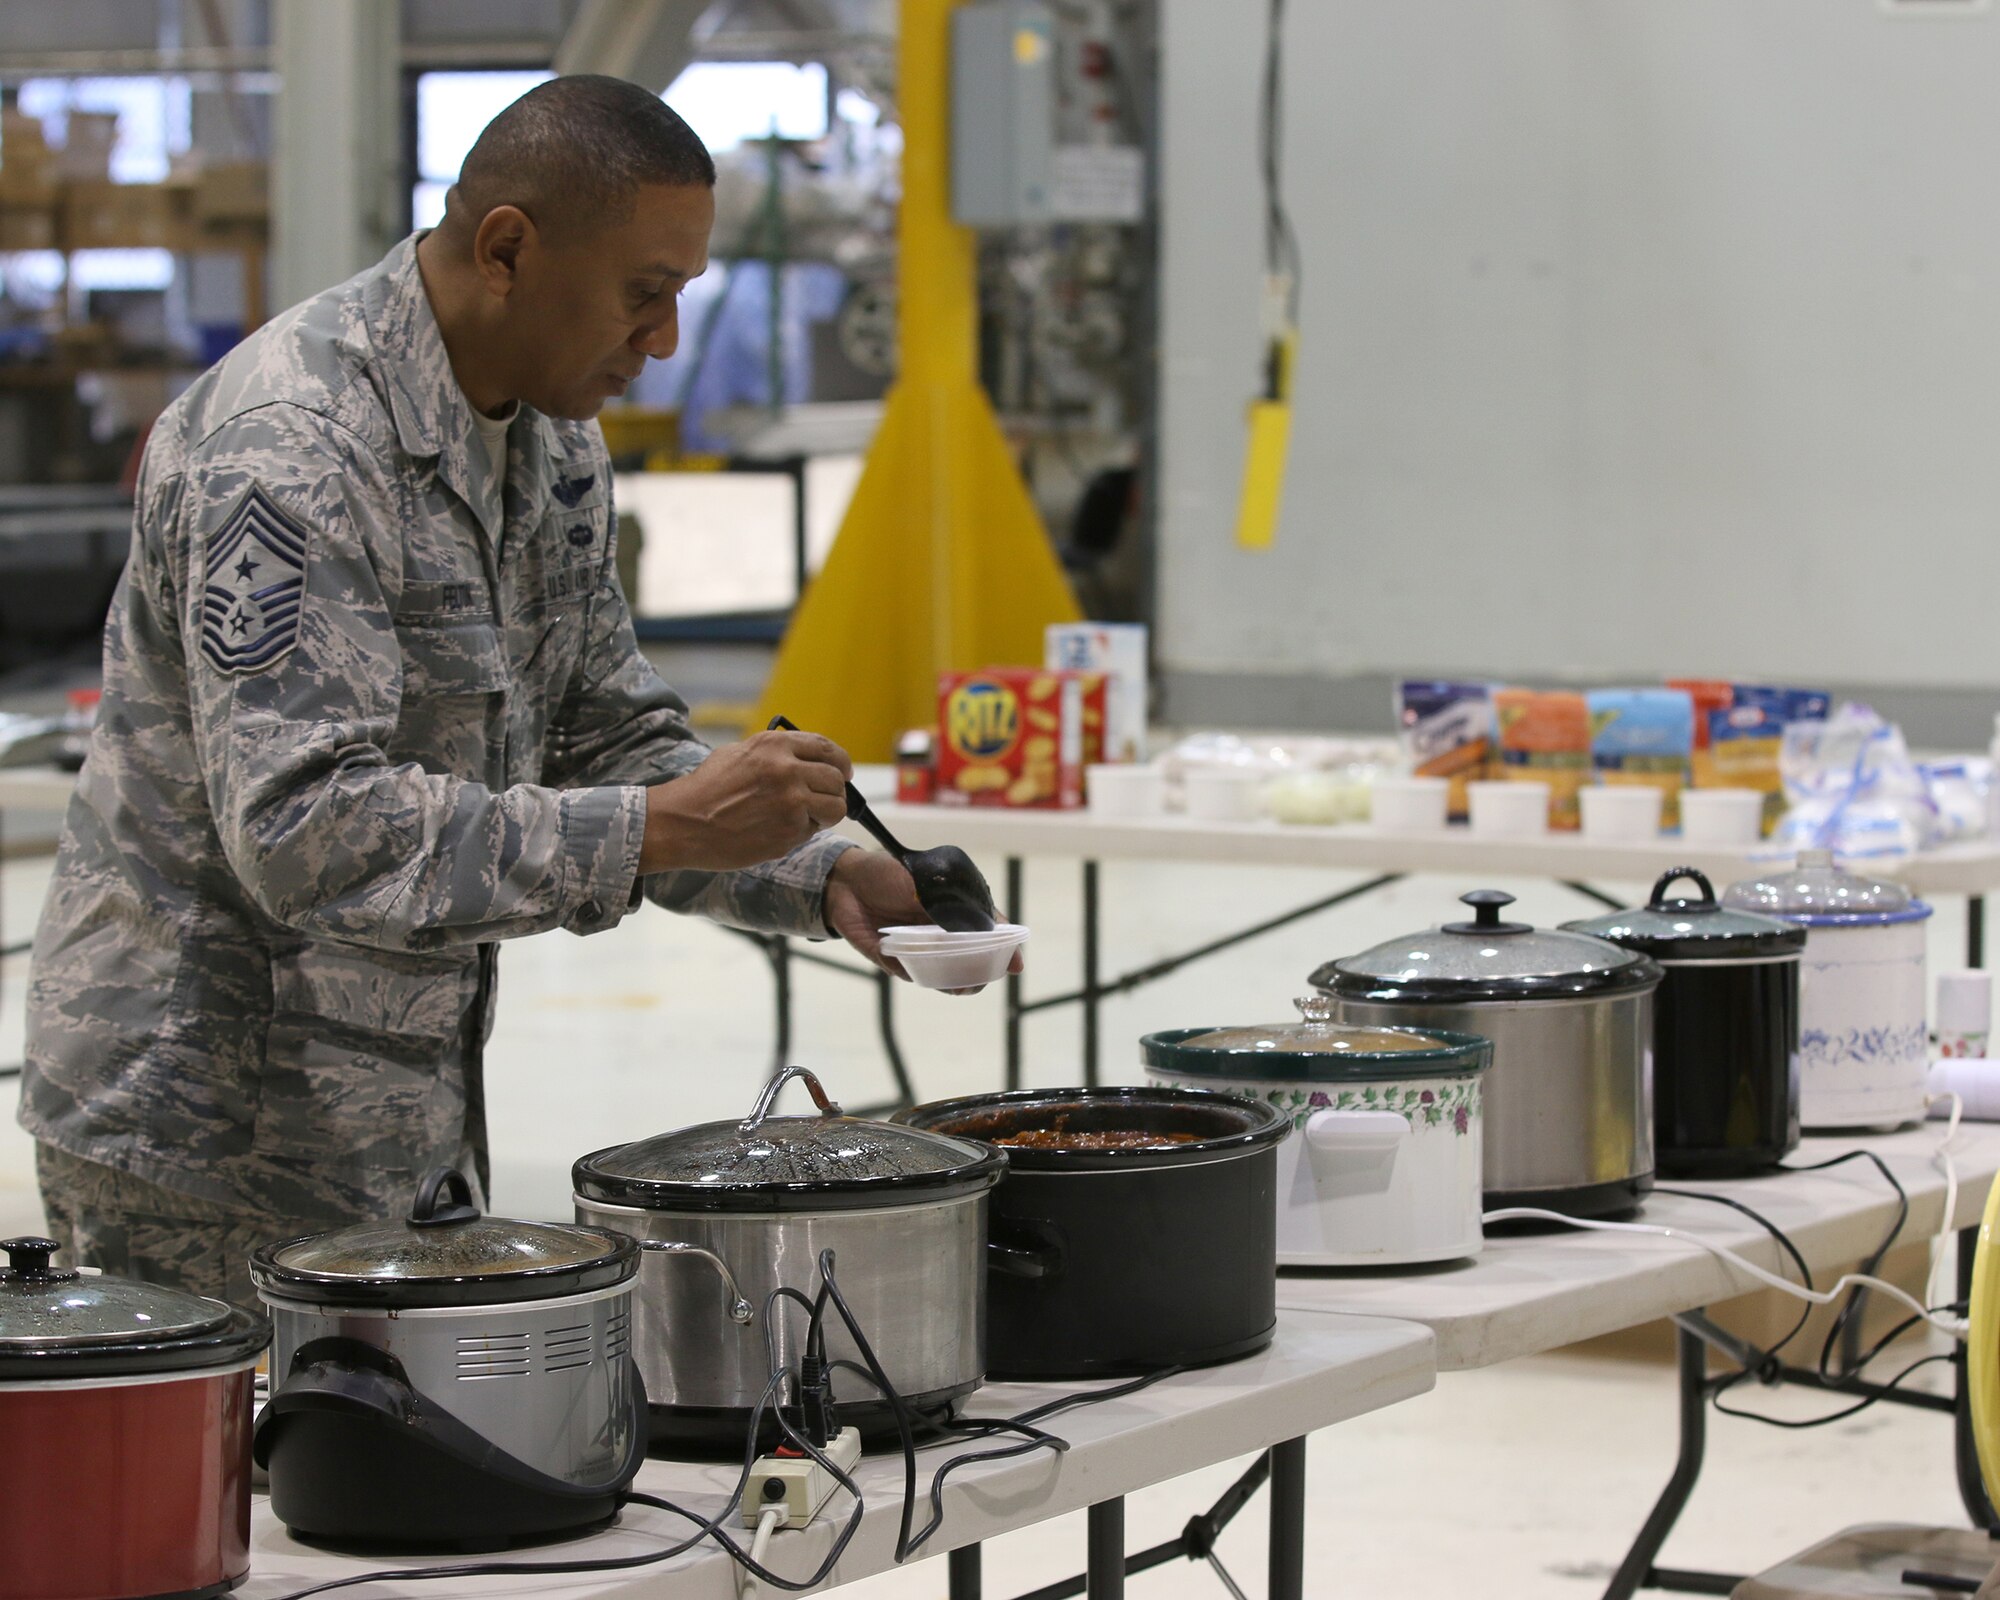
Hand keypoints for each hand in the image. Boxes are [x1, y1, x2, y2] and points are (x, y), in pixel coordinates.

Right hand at [640, 730, 850, 872]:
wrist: (684, 822)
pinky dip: (803, 831)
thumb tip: (805, 761)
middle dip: (835, 790)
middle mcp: (789, 771)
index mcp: (776, 746)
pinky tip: (779, 829)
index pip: (828, 749)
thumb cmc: (707, 788)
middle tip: (825, 799)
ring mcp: (792, 804)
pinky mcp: (789, 833)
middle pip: (837, 779)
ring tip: (809, 817)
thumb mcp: (740, 753)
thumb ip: (775, 754)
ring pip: (835, 808)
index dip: (840, 762)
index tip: (843, 772)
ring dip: (827, 813)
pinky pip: (813, 830)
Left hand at [823, 850, 1023, 993]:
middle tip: (984, 979)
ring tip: (962, 987)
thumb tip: (990, 924)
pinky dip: (920, 974)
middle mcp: (938, 933)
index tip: (1016, 965)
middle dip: (980, 974)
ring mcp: (916, 948)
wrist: (846, 878)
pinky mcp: (892, 958)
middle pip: (967, 961)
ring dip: (954, 983)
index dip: (1003, 951)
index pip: (986, 935)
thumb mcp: (931, 880)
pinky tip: (929, 975)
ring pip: (942, 974)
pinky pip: (911, 972)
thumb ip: (957, 904)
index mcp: (953, 913)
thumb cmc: (892, 873)